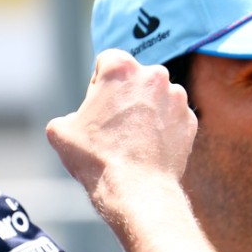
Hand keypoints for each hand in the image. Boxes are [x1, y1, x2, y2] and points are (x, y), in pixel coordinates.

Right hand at [45, 48, 195, 222]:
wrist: (137, 190)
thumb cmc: (97, 159)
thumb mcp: (60, 132)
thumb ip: (67, 115)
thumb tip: (76, 121)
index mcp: (120, 67)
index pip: (107, 62)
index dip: (98, 84)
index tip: (98, 106)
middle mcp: (154, 74)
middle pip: (135, 78)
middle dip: (125, 96)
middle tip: (115, 125)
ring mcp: (177, 97)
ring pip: (157, 97)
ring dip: (146, 110)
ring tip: (133, 140)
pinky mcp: (190, 120)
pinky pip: (173, 118)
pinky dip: (163, 128)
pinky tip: (150, 148)